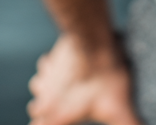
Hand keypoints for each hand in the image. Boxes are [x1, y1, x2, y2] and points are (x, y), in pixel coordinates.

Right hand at [27, 34, 141, 124]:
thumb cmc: (104, 77)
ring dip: (46, 87)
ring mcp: (47, 74)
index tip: (49, 121)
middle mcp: (45, 96)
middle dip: (45, 111)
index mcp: (55, 115)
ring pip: (37, 84)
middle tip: (61, 109)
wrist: (95, 39)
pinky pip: (46, 62)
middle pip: (36, 109)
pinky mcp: (53, 55)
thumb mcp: (119, 108)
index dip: (43, 124)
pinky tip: (64, 63)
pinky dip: (51, 65)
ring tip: (61, 87)